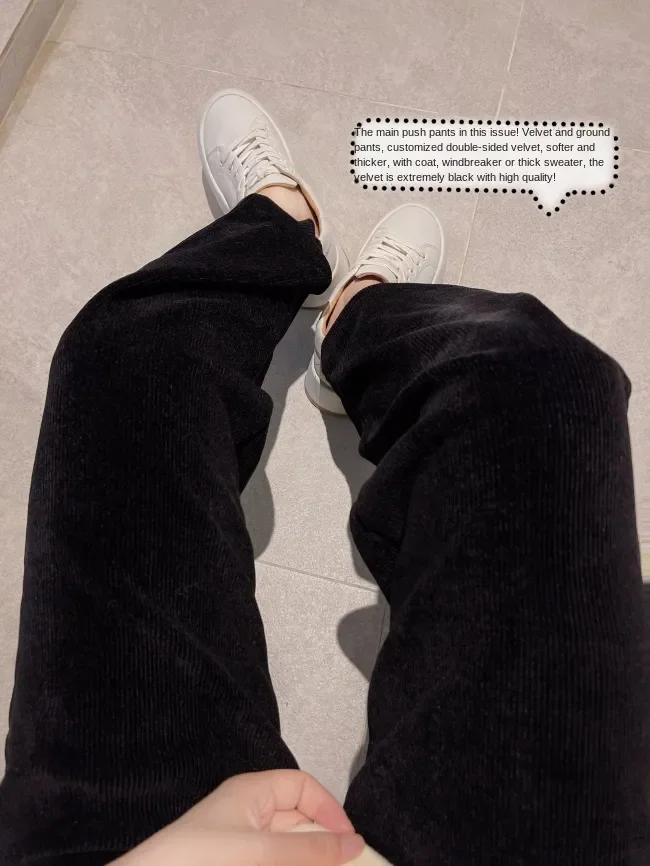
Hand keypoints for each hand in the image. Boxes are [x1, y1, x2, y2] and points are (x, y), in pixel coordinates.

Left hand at [112, 768, 365, 864]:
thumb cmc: (193, 861)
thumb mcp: (260, 851)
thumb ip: (308, 851)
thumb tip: (354, 845)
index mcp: (251, 793)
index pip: (303, 787)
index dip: (329, 810)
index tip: (350, 843)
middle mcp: (247, 816)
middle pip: (299, 822)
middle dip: (322, 845)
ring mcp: (240, 846)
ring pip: (287, 851)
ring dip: (306, 862)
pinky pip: (272, 863)